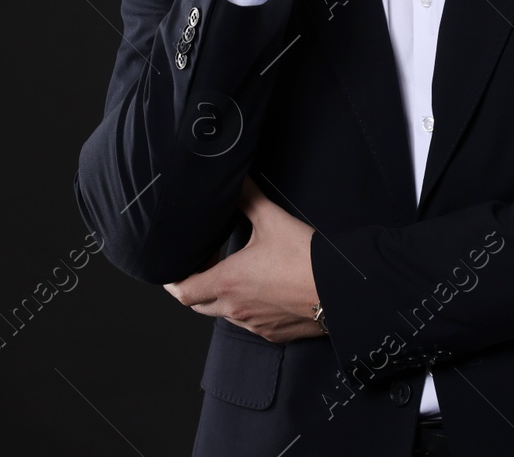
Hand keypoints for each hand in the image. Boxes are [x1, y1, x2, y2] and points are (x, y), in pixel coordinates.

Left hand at [164, 176, 325, 342]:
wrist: (339, 290)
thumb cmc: (306, 259)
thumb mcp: (273, 220)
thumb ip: (248, 198)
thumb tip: (236, 181)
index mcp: (227, 282)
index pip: (182, 291)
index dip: (174, 280)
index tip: (177, 267)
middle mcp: (234, 308)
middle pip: (198, 305)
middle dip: (196, 286)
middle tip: (206, 266)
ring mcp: (253, 324)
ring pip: (223, 315)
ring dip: (222, 298)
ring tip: (236, 275)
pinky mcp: (272, 333)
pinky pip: (249, 324)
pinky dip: (247, 309)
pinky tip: (262, 291)